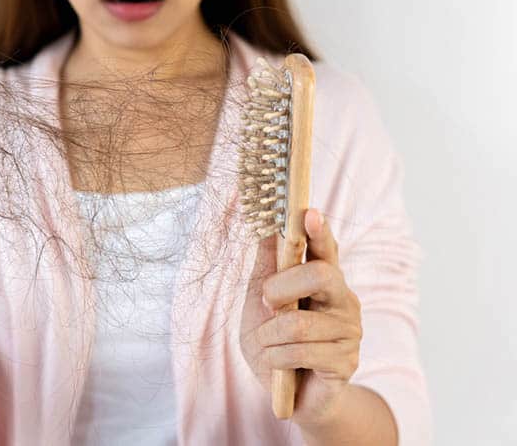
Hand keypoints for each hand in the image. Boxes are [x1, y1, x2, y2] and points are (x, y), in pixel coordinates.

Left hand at [240, 208, 362, 426]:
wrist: (286, 395)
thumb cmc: (273, 342)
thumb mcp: (259, 303)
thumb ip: (266, 268)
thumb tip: (267, 228)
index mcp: (323, 280)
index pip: (326, 248)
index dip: (319, 231)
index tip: (308, 213)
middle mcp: (343, 299)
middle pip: (321, 275)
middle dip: (281, 288)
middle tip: (265, 304)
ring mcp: (349, 330)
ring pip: (299, 322)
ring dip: (268, 337)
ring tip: (266, 346)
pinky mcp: (346, 360)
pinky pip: (300, 352)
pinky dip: (275, 358)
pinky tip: (277, 365)